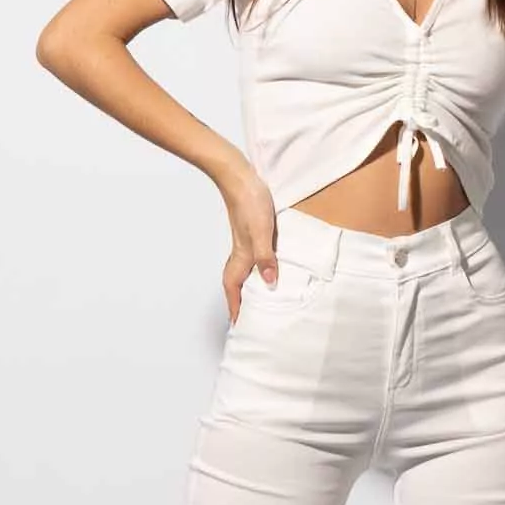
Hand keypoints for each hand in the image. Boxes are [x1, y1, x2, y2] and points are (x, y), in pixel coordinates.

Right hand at [218, 165, 279, 325]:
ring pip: (244, 274)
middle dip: (241, 304)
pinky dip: (257, 272)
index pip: (234, 291)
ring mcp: (245, 244)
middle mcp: (240, 254)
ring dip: (249, 288)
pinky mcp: (252, 234)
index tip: (239, 327)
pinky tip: (268, 270)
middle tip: (250, 320)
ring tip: (259, 302)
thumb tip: (270, 283)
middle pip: (237, 286)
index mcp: (240, 258)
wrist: (240, 177)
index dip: (236, 309)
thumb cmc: (249, 202)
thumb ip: (265, 258)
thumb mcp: (261, 232)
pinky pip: (252, 261)